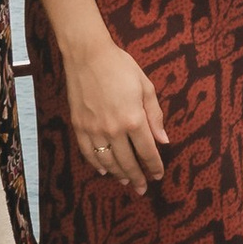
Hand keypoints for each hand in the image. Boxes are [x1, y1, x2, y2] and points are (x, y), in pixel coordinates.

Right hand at [64, 31, 169, 189]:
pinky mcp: (79, 127)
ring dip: (118, 174)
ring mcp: (94, 130)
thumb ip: (155, 116)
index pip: (147, 152)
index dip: (154, 166)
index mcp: (134, 119)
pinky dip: (97, 165)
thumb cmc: (121, 67)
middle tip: (143, 188)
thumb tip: (163, 140)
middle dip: (138, 177)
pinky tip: (104, 170)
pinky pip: (88, 153)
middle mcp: (113, 130)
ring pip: (107, 162)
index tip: (158, 175)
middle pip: (127, 162)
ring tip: (126, 180)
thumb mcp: (146, 87)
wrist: (88, 56)